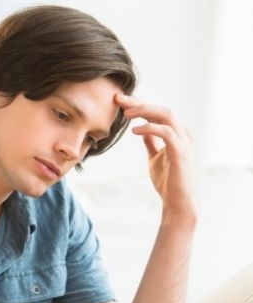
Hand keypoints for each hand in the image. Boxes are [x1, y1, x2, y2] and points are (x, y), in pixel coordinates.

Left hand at [116, 93, 195, 218]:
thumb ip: (151, 142)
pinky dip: (150, 128)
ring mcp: (184, 143)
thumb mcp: (154, 157)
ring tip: (126, 113)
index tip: (119, 100)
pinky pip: (167, 133)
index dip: (138, 104)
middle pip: (161, 110)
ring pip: (167, 115)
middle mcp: (182, 135)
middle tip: (119, 100)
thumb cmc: (168, 180)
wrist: (178, 202)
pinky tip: (134, 130)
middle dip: (139, 103)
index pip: (156, 113)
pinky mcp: (181, 153)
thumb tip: (141, 129)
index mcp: (176, 134)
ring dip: (145, 110)